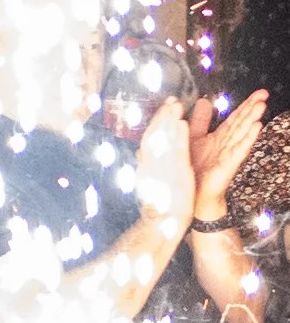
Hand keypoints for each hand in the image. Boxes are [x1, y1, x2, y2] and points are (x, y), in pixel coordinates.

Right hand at [134, 98, 199, 225]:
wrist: (162, 222)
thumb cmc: (158, 204)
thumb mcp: (149, 181)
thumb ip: (146, 165)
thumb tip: (140, 153)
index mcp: (146, 164)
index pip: (149, 138)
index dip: (156, 122)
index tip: (163, 108)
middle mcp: (151, 163)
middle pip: (155, 134)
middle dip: (163, 116)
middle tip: (171, 99)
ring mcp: (163, 167)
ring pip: (165, 139)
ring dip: (170, 120)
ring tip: (177, 104)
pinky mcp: (175, 173)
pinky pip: (177, 152)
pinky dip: (179, 137)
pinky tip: (183, 124)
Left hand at [190, 89, 265, 215]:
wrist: (195, 194)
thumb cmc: (196, 167)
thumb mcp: (195, 139)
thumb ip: (200, 121)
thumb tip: (204, 101)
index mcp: (220, 137)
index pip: (236, 117)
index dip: (246, 104)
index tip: (260, 92)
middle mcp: (228, 143)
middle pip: (242, 122)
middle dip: (253, 107)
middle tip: (264, 93)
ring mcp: (230, 154)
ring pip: (243, 133)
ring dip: (252, 118)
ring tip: (262, 105)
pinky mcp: (229, 164)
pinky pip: (239, 149)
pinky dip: (248, 138)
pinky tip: (257, 127)